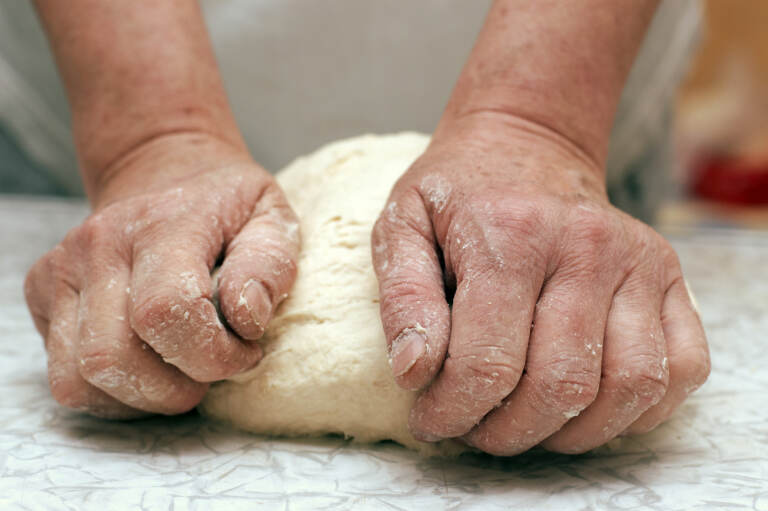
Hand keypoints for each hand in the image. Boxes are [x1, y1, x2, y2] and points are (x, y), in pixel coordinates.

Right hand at [24, 134, 299, 417]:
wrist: (164, 169)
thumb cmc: (226, 204)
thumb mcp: (272, 218)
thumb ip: (268, 265)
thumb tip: (245, 318)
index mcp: (161, 223)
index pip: (164, 312)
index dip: (211, 356)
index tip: (246, 351)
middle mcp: (98, 245)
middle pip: (114, 358)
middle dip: (176, 389)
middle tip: (212, 367)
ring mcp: (62, 269)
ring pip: (81, 380)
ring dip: (142, 397)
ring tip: (180, 367)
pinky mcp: (42, 292)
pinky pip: (66, 379)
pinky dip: (111, 393)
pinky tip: (148, 366)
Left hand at [372, 113, 709, 454]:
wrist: (527, 144)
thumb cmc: (459, 193)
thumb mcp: (403, 225)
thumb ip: (403, 299)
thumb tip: (414, 372)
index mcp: (512, 234)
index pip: (488, 364)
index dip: (453, 413)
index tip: (432, 421)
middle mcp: (587, 246)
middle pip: (560, 387)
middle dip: (507, 433)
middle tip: (474, 430)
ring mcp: (638, 261)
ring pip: (628, 389)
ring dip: (572, 433)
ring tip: (526, 424)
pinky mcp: (670, 276)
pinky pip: (682, 369)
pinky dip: (639, 410)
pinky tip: (589, 406)